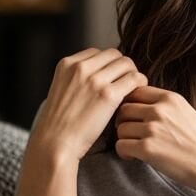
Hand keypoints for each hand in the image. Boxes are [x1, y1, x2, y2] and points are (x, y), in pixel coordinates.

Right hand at [30, 48, 146, 166]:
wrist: (55, 143)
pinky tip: (136, 95)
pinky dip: (140, 84)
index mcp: (67, 64)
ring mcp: (94, 80)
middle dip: (122, 67)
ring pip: (127, 63)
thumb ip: (77, 79)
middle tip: (125, 83)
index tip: (111, 78)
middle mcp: (80, 68)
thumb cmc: (59, 124)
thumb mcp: (61, 90)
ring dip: (132, 74)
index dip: (108, 65)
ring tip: (132, 89)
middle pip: (114, 55)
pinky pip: (135, 78)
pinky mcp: (108, 95)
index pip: (97, 52)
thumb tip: (100, 75)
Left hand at [115, 86, 195, 195]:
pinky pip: (121, 146)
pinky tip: (134, 158)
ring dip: (124, 139)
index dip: (130, 105)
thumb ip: (164, 106)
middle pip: (124, 109)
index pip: (135, 92)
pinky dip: (124, 153)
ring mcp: (153, 129)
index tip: (134, 119)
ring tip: (135, 148)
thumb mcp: (186, 112)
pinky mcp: (148, 148)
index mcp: (170, 98)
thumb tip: (139, 106)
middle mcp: (160, 110)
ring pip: (120, 128)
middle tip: (131, 135)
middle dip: (124, 123)